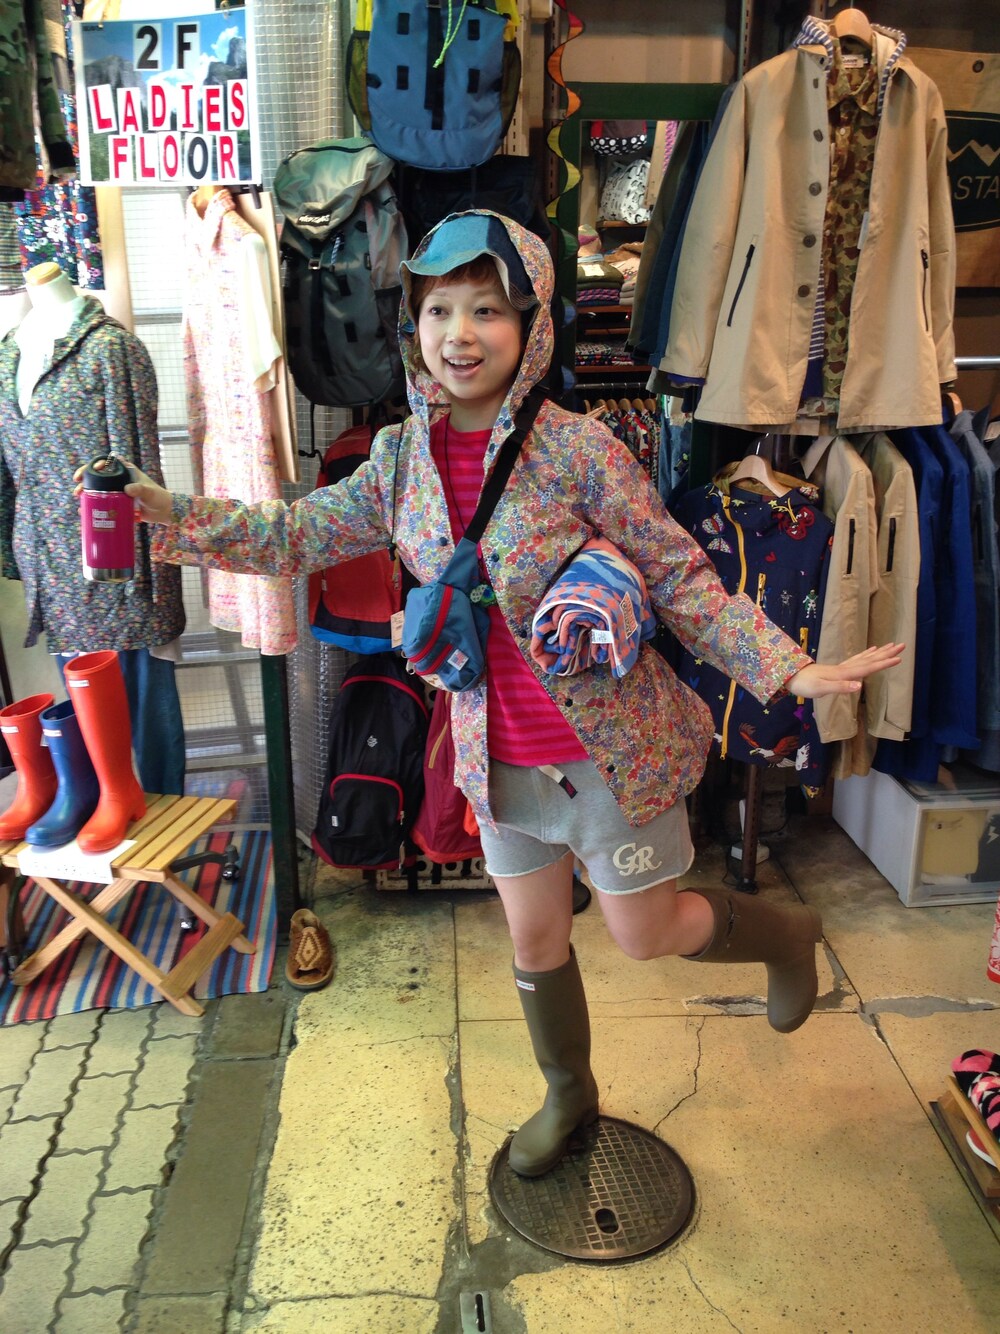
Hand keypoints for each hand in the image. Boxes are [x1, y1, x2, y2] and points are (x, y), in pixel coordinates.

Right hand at [73, 457, 173, 523]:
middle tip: (77, 487)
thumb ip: (140, 489)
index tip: (90, 470)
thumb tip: (127, 489)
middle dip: (86, 480)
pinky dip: (93, 506)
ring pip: (98, 490)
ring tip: (79, 498)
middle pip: (98, 476)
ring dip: (87, 493)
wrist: (164, 513)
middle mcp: (120, 480)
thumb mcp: (149, 492)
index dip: (96, 464)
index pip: (109, 462)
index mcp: (126, 472)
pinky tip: (85, 511)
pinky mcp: (117, 504)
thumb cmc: (158, 498)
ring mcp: (117, 492)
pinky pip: (103, 503)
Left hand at [786, 643, 904, 698]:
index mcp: (844, 674)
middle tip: (902, 645)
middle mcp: (845, 668)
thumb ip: (841, 687)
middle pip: (870, 659)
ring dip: (879, 652)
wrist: (791, 676)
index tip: (899, 658)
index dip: (884, 663)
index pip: (868, 668)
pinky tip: (870, 651)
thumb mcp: (822, 689)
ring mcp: (841, 667)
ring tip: (891, 645)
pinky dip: (866, 655)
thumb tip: (859, 686)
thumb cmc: (805, 685)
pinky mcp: (837, 669)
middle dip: (887, 653)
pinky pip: (856, 659)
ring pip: (865, 658)